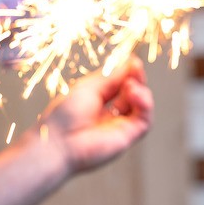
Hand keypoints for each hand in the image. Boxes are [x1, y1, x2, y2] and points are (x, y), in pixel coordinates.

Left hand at [40, 57, 153, 175]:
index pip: (120, 86)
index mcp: (98, 103)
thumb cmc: (65, 115)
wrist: (58, 142)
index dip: (128, 74)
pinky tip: (135, 94)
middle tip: (135, 69)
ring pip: (142, 107)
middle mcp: (111, 115)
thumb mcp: (89, 87)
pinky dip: (145, 105)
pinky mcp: (128, 137)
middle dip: (137, 80)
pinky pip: (145, 120)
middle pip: (133, 95)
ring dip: (141, 92)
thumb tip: (132, 62)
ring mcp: (120, 127)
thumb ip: (113, 76)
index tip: (133, 62)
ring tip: (131, 85)